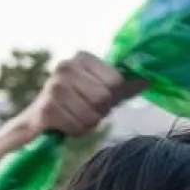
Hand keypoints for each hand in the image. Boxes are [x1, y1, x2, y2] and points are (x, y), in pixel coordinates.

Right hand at [0, 53, 146, 183]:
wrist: (40, 122)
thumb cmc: (78, 104)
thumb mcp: (104, 92)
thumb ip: (126, 85)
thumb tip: (149, 78)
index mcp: (82, 58)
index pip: (116, 81)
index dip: (111, 97)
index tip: (97, 97)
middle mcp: (65, 66)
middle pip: (104, 97)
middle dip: (99, 111)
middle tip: (85, 109)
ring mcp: (53, 86)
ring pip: (91, 114)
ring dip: (87, 122)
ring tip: (75, 116)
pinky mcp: (46, 109)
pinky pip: (77, 126)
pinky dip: (75, 131)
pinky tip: (65, 124)